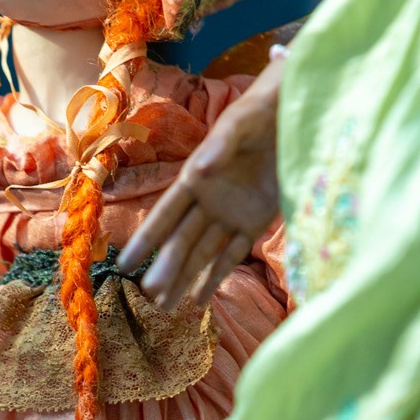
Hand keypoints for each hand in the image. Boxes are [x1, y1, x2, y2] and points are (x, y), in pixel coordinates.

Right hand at [119, 56, 282, 310]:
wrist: (293, 112)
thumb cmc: (260, 111)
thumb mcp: (240, 125)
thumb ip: (219, 148)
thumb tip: (197, 172)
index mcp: (195, 178)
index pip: (166, 215)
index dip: (147, 240)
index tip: (126, 263)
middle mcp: (208, 201)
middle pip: (182, 241)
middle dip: (166, 268)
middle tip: (150, 296)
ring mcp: (231, 214)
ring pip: (203, 253)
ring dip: (185, 279)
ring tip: (166, 307)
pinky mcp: (256, 221)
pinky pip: (233, 254)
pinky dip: (216, 276)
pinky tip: (198, 300)